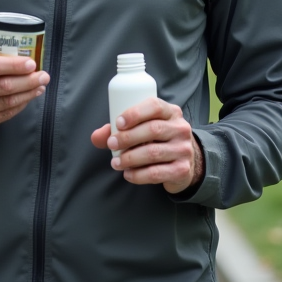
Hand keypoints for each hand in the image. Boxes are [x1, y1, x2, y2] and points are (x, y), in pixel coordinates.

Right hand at [0, 24, 49, 138]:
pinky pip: (4, 115)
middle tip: (44, 75)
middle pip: (3, 86)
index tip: (32, 63)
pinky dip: (19, 106)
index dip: (14, 65)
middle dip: (28, 80)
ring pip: (7, 102)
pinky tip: (28, 97)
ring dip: (28, 94)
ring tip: (40, 85)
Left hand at [89, 98, 203, 194]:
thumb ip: (119, 130)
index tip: (118, 123)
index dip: (135, 113)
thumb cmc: (158, 139)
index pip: (155, 106)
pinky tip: (128, 174)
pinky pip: (156, 173)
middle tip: (111, 144)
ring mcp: (184, 149)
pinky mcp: (182, 170)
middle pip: (153, 129)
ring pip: (153, 152)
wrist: (185, 161)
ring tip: (116, 163)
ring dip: (129, 158)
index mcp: (171, 112)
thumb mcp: (144, 128)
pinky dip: (138, 175)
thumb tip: (96, 137)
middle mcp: (181, 128)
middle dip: (127, 138)